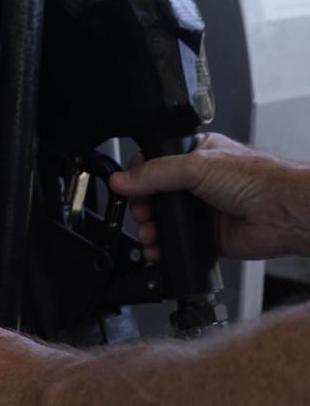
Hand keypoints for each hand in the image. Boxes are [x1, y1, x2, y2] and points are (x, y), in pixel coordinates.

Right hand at [109, 133, 309, 260]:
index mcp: (195, 155)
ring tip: (148, 234)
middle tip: (141, 214)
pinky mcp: (206, 236)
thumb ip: (154, 173)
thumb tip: (122, 179)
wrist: (283, 213)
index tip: (127, 188)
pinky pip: (175, 244)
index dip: (138, 176)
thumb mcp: (196, 166)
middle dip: (141, 208)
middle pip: (154, 196)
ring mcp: (201, 211)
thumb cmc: (258, 179)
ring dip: (149, 230)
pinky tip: (156, 250)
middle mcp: (197, 182)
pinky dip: (162, 249)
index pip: (155, 163)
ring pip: (163, 222)